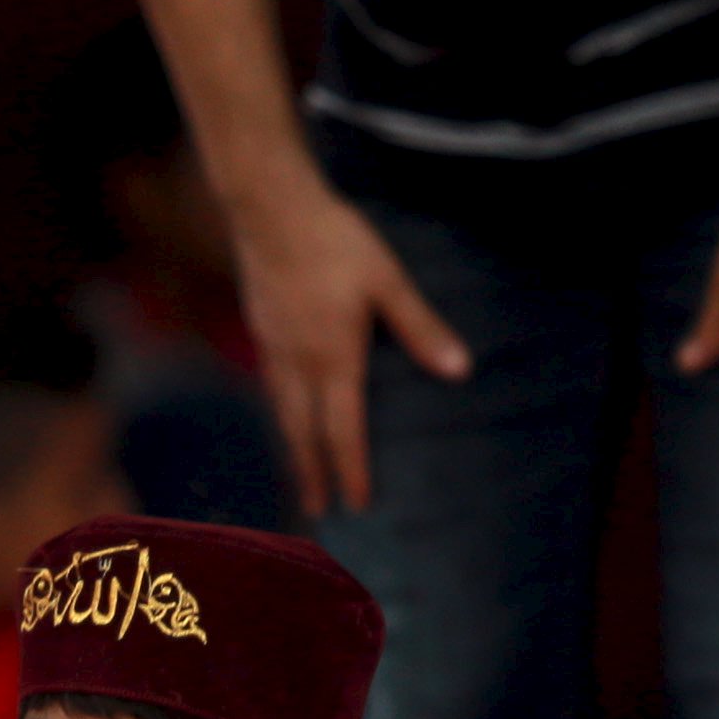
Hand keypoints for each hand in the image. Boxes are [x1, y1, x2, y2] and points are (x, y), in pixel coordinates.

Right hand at [228, 168, 467, 514]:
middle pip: (303, 433)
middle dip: (312, 474)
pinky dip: (280, 412)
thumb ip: (419, 327)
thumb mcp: (387, 281)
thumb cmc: (334, 241)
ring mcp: (273, 347)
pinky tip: (285, 410)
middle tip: (318, 510)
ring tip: (299, 471)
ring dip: (293, 447)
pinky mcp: (260, 329)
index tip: (356, 504)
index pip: (342, 430)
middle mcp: (298, 363)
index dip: (351, 470)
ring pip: (282, 412)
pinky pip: (271, 386)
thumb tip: (458, 369)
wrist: (270, 208)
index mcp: (333, 357)